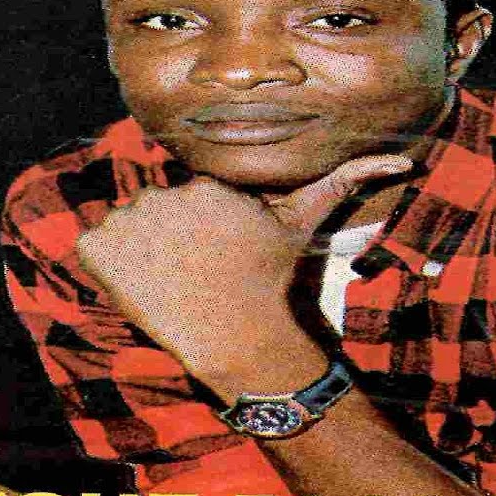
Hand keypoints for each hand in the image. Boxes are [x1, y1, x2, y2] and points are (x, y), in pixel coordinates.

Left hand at [75, 154, 411, 390]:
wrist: (237, 337)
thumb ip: (344, 181)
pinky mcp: (97, 250)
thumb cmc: (271, 281)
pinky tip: (139, 288)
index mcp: (206, 183)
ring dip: (137, 252)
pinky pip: (91, 248)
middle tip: (194, 275)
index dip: (200, 230)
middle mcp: (164, 193)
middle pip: (155, 209)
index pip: (188, 197)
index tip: (214, 258)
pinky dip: (105, 268)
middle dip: (169, 238)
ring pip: (125, 228)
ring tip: (170, 283)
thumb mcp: (304, 225)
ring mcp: (127, 221)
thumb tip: (403, 158)